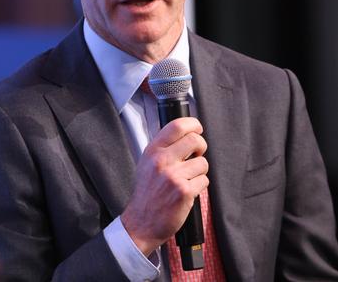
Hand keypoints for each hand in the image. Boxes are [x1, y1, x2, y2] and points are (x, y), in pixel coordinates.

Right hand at [120, 116, 208, 255]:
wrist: (142, 221)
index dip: (192, 124)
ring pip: (203, 163)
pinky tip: (187, 191)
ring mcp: (173, 176)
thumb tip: (185, 135)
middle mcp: (162, 160)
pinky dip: (199, 186)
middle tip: (196, 155)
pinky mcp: (184, 191)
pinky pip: (204, 181)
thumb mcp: (146, 164)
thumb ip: (163, 149)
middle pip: (195, 140)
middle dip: (201, 147)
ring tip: (187, 179)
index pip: (176, 126)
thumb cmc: (147, 193)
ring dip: (199, 171)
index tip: (197, 128)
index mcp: (152, 151)